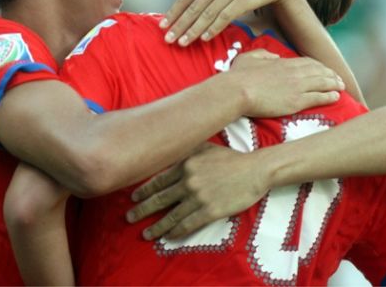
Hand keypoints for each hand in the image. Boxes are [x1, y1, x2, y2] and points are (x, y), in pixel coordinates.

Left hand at [126, 143, 267, 239]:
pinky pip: (188, 224)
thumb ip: (186, 151)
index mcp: (185, 164)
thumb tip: (169, 152)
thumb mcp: (205, 147)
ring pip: (172, 215)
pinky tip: (168, 237)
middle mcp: (188, 181)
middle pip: (160, 199)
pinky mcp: (210, 211)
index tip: (133, 198)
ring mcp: (198, 197)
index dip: (144, 191)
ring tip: (146, 234)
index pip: (158, 180)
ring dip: (156, 227)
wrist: (255, 170)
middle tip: (129, 218)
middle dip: (142, 210)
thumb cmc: (231, 158)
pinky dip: (176, 232)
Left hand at [160, 0, 295, 45]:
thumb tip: (189, 8)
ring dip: (193, 30)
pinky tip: (204, 38)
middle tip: (168, 40)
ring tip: (182, 43)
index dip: (173, 12)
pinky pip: (225, 17)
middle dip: (179, 25)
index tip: (162, 26)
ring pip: (207, 14)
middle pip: (193, 8)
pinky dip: (213, 28)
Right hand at [229, 49, 343, 116]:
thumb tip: (274, 55)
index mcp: (283, 62)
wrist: (238, 91)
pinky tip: (337, 97)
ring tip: (341, 86)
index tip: (323, 69)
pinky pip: (319, 97)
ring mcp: (297, 87)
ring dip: (334, 84)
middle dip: (330, 74)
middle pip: (319, 71)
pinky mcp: (297, 101)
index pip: (307, 62)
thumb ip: (264, 54)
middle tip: (338, 78)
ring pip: (323, 83)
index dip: (318, 66)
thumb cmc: (239, 76)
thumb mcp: (249, 57)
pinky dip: (330, 96)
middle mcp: (294, 73)